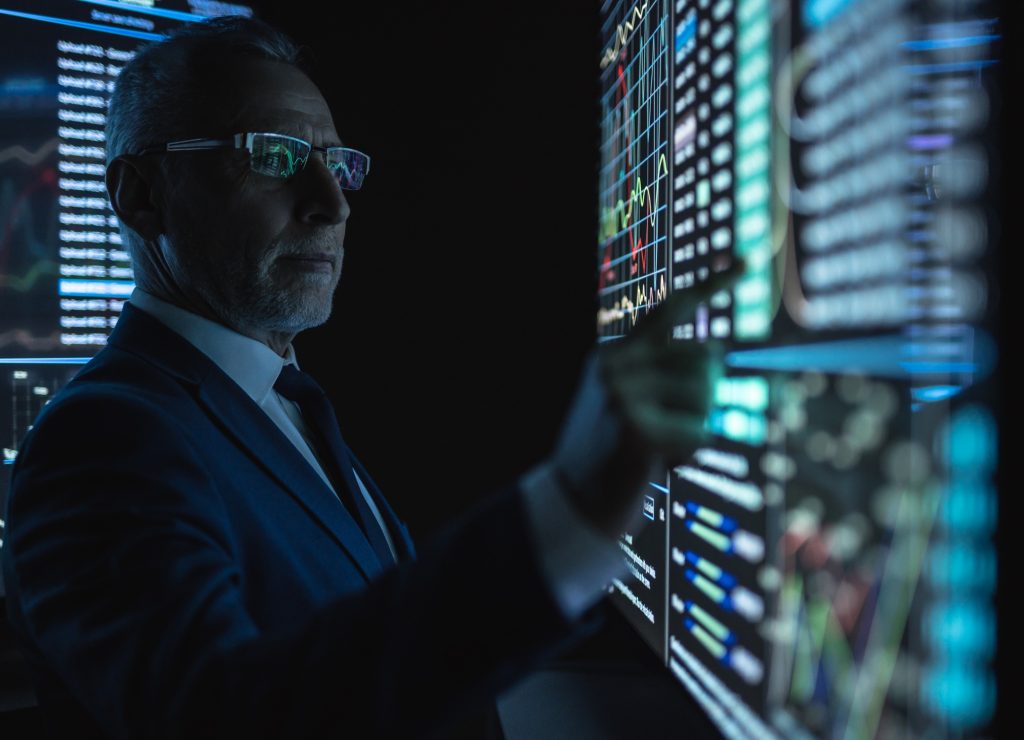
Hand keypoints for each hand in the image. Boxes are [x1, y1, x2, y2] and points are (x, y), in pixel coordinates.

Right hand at [552, 261, 744, 537]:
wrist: (572, 505)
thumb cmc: (612, 457)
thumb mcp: (632, 405)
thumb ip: (665, 375)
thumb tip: (719, 351)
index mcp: (613, 355)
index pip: (670, 310)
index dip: (710, 286)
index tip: (743, 262)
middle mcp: (615, 366)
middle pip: (704, 359)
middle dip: (709, 392)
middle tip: (682, 423)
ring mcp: (622, 395)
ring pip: (705, 394)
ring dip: (697, 426)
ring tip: (662, 445)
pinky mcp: (635, 429)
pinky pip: (698, 432)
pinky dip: (690, 452)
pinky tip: (657, 464)